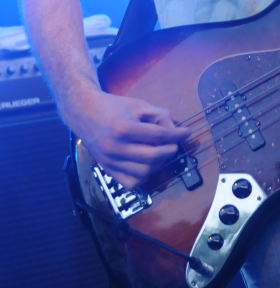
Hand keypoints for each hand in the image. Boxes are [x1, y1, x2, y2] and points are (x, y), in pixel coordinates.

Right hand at [67, 88, 189, 189]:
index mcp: (123, 128)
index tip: (187, 132)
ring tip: (161, 152)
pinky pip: (131, 182)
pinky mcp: (107, 169)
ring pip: (144, 172)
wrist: (84, 112)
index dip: (176, 134)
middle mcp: (115, 148)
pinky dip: (144, 176)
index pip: (158, 136)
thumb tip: (174, 130)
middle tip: (174, 144)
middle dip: (170, 150)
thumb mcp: (137, 104)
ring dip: (158, 164)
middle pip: (153, 157)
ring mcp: (110, 161)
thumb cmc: (112, 106)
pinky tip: (147, 164)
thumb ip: (158, 115)